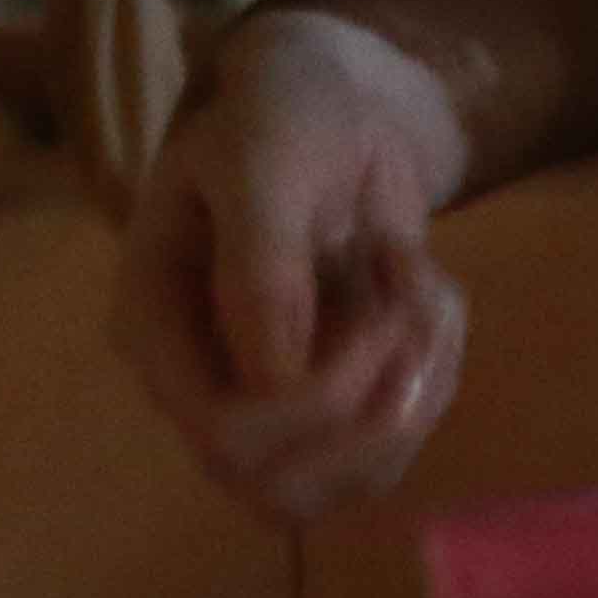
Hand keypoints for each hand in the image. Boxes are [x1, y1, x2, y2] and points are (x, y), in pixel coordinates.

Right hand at [116, 7, 476, 521]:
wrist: (337, 106)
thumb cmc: (284, 112)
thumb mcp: (264, 155)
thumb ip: (259, 260)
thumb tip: (272, 379)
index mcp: (158, 330)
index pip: (224, 437)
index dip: (317, 405)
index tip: (381, 312)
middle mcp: (204, 386)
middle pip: (282, 491)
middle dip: (376, 412)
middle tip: (414, 307)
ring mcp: (270, 405)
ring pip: (352, 481)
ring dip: (419, 390)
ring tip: (425, 291)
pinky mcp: (333, 404)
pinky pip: (395, 446)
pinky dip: (439, 377)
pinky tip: (432, 298)